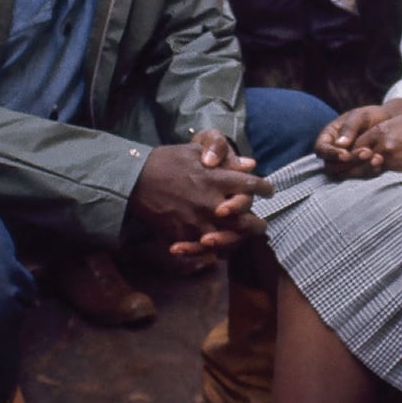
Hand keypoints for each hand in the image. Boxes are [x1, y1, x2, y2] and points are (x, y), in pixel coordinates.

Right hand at [130, 137, 271, 262]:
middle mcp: (210, 203)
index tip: (269, 191)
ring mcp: (196, 222)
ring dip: (236, 240)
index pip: (250, 186)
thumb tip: (249, 164)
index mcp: (215, 179)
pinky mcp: (182, 235)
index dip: (265, 189)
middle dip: (257, 224)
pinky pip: (203, 249)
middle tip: (261, 224)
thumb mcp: (193, 151)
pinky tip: (216, 249)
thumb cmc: (164, 161)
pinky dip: (211, 251)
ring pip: (228, 240)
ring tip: (240, 240)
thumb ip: (222, 157)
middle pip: (246, 221)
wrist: (132, 181)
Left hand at [315, 100, 401, 176]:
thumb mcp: (397, 123)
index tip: (337, 156)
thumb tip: (363, 144)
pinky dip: (370, 176)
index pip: (356, 143)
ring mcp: (392, 158)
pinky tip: (362, 179)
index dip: (345, 151)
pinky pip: (380, 174)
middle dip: (343, 164)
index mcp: (382, 130)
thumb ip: (378, 132)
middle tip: (332, 170)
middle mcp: (384, 144)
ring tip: (342, 177)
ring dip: (353, 173)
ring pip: (366, 168)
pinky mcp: (400, 169)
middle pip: (357, 157)